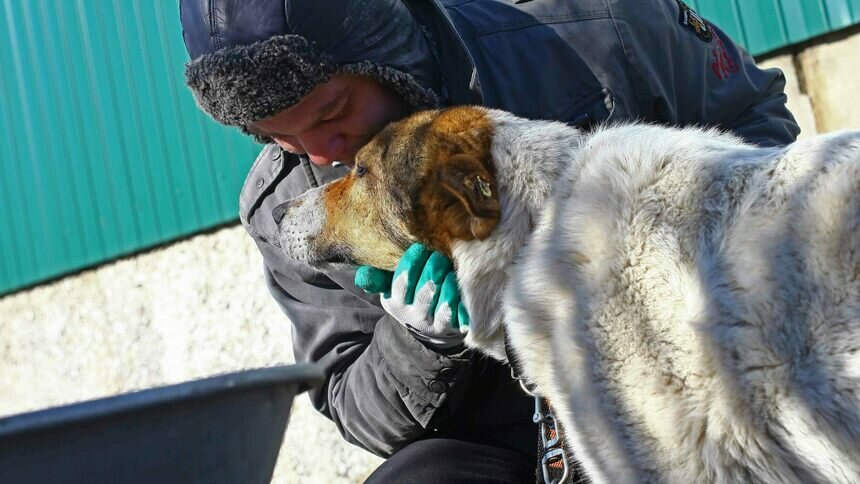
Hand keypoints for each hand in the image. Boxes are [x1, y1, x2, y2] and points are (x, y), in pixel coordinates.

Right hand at [355, 243, 469, 347]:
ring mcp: (435, 323)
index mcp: (396, 302)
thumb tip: (361, 275)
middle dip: (433, 269)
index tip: (420, 246)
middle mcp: (415, 315)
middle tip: (439, 253)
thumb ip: (378, 279)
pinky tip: (464, 289)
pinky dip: (461, 301)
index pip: (402, 283)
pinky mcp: (454, 327)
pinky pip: (459, 314)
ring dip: (448, 284)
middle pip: (425, 290)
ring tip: (451, 268)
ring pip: (443, 302)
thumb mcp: (391, 289)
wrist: (429, 328)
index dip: (411, 264)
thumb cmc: (410, 297)